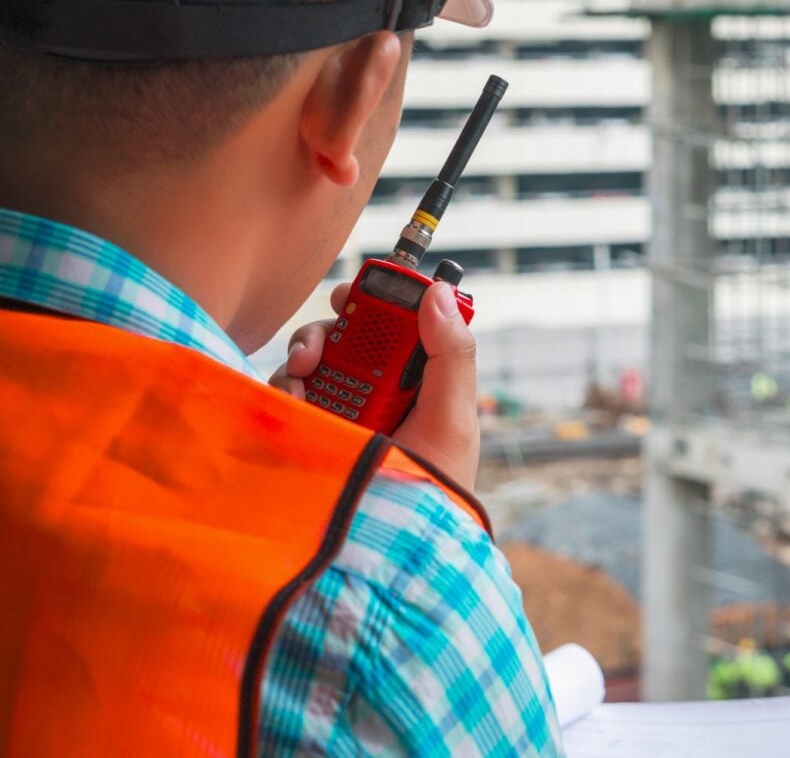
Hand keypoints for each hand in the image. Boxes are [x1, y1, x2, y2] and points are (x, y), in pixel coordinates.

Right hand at [270, 281, 480, 490]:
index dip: (375, 300)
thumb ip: (451, 355)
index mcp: (417, 380)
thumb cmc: (437, 486)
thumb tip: (436, 293)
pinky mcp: (310, 433)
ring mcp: (340, 412)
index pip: (394, 324)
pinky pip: (287, 395)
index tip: (355, 293)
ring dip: (303, 355)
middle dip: (329, 328)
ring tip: (304, 375)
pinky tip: (295, 401)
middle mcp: (377, 391)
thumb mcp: (454, 418)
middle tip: (321, 341)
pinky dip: (285, 386)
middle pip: (346, 335)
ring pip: (312, 360)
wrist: (393, 548)